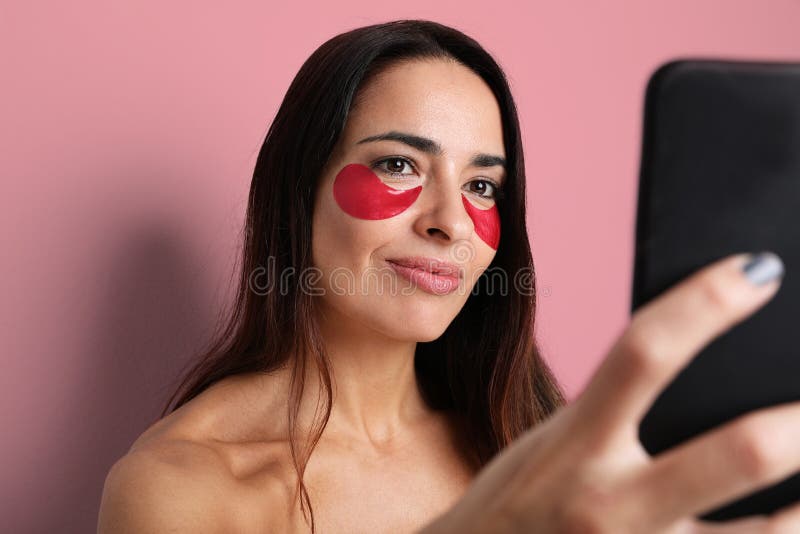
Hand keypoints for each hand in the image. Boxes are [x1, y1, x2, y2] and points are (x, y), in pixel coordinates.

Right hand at [420, 252, 797, 532]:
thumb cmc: (519, 500)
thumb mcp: (553, 444)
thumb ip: (614, 411)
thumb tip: (699, 371)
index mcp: (573, 446)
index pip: (644, 353)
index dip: (705, 304)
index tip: (757, 270)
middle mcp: (611, 504)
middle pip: (738, 452)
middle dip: (799, 422)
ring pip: (771, 533)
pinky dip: (781, 532)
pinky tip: (793, 516)